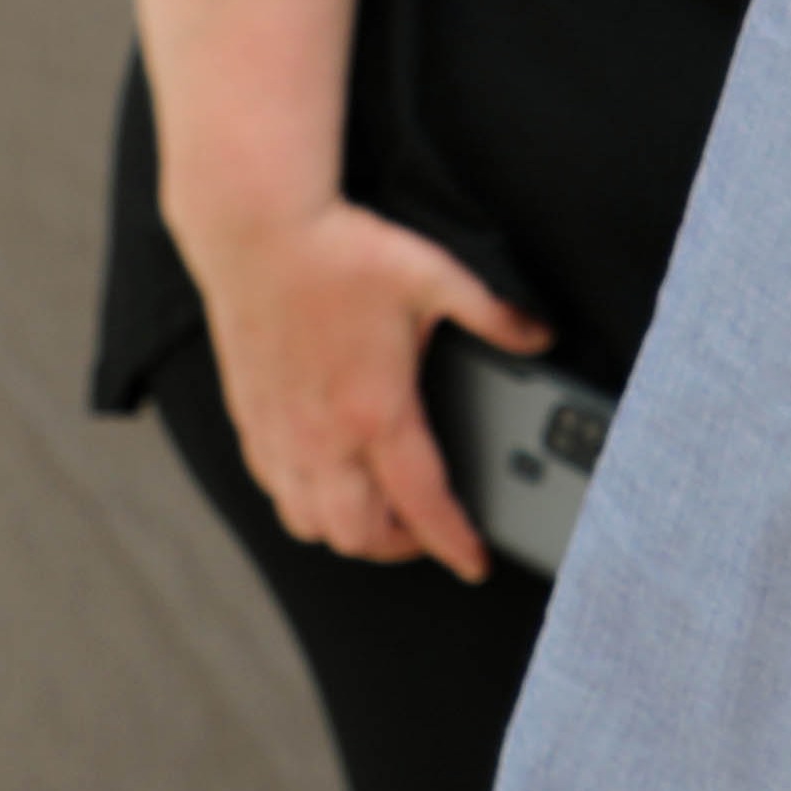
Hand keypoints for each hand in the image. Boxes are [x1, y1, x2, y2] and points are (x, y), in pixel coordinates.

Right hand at [183, 198, 538, 576]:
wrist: (256, 227)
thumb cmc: (341, 251)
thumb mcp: (437, 275)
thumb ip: (496, 314)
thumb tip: (540, 337)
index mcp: (376, 410)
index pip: (422, 504)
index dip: (452, 543)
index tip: (473, 563)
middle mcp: (322, 435)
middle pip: (357, 534)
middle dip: (400, 547)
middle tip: (430, 530)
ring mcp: (280, 431)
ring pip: (309, 523)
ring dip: (348, 531)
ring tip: (381, 513)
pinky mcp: (250, 417)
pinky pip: (274, 489)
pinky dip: (304, 503)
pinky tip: (327, 480)